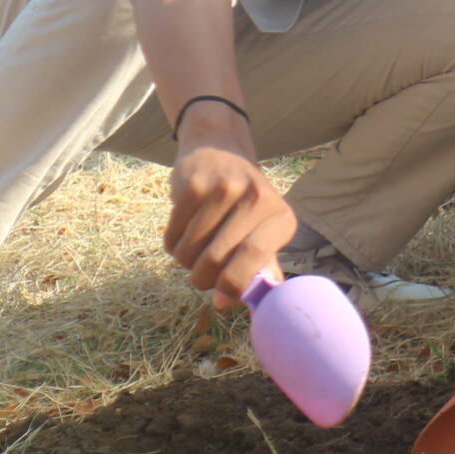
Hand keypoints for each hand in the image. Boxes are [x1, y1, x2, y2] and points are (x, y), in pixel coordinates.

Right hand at [165, 102, 298, 308]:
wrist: (220, 149)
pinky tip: (183, 231)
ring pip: (190, 251)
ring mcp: (224, 189)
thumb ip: (258, 267)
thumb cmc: (244, 203)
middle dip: (203, 279)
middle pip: (218, 259)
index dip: (233, 285)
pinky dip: (172, 244)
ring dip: (185, 262)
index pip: (255, 258)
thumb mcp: (263, 229)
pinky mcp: (192, 185)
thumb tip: (234, 304)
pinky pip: (172, 236)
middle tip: (200, 277)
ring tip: (193, 251)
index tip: (220, 298)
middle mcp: (257, 199)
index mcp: (282, 217)